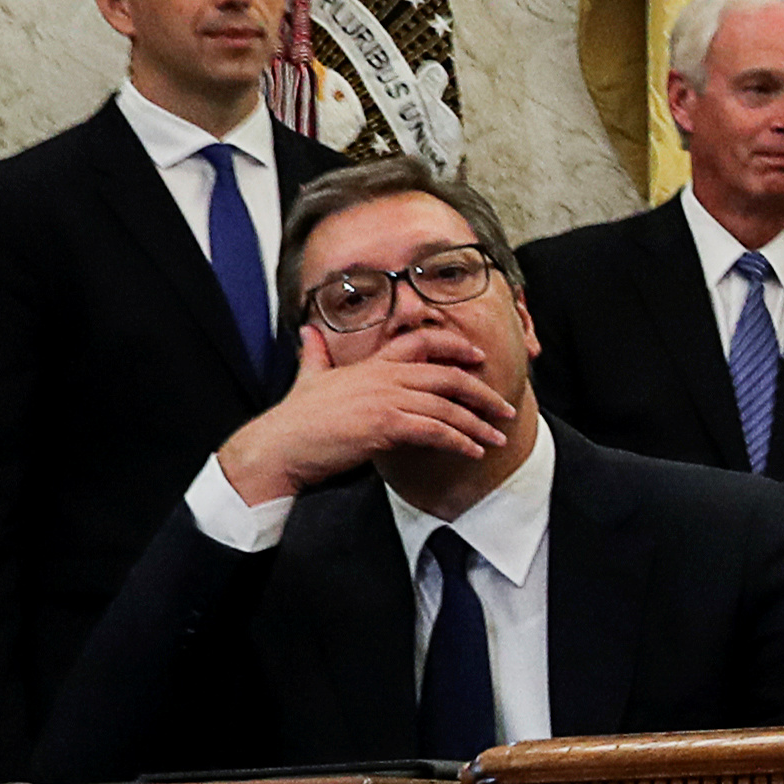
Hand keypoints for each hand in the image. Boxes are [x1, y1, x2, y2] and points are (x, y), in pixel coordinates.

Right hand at [211, 327, 517, 503]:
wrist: (279, 446)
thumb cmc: (296, 418)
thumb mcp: (309, 377)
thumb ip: (315, 354)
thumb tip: (308, 332)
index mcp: (370, 364)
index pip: (421, 342)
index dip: (454, 346)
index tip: (478, 357)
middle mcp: (383, 377)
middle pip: (447, 376)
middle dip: (482, 393)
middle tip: (504, 407)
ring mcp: (385, 400)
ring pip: (447, 407)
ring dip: (478, 425)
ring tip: (498, 438)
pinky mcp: (385, 425)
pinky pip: (435, 431)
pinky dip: (459, 442)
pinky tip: (474, 452)